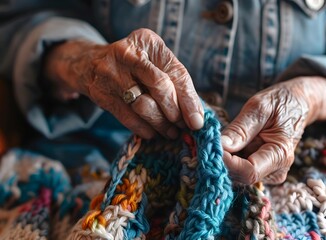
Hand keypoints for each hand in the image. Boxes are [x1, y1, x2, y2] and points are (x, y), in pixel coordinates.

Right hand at [44, 28, 203, 138]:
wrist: (89, 64)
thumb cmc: (135, 64)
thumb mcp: (155, 61)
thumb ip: (176, 81)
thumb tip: (196, 117)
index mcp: (148, 41)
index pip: (175, 73)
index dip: (189, 100)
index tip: (197, 122)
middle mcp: (128, 54)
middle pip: (160, 87)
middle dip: (175, 112)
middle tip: (183, 127)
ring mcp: (111, 73)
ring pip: (143, 106)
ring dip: (161, 124)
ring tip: (171, 132)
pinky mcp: (101, 94)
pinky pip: (128, 117)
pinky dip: (144, 129)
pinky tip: (153, 133)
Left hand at [221, 77, 325, 184]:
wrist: (298, 105)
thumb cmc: (281, 102)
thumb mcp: (260, 107)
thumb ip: (240, 129)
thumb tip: (221, 146)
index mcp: (280, 154)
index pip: (249, 171)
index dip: (228, 162)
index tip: (212, 145)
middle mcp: (277, 170)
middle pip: (241, 175)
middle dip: (222, 161)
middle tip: (208, 141)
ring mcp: (269, 172)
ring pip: (237, 174)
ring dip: (224, 159)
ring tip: (217, 139)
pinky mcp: (262, 170)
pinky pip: (239, 169)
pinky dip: (229, 158)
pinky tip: (227, 144)